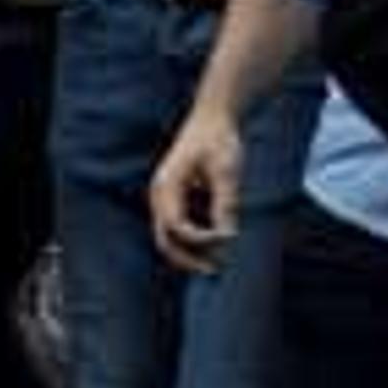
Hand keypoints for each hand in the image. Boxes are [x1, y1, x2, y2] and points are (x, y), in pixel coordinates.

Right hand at [148, 101, 245, 276]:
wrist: (213, 116)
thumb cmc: (219, 138)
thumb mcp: (226, 168)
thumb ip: (225, 202)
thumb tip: (227, 236)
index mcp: (166, 186)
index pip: (175, 226)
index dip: (199, 239)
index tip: (226, 239)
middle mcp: (160, 195)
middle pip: (164, 238)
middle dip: (187, 258)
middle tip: (214, 270)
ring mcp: (165, 197)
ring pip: (169, 236)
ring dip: (190, 251)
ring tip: (217, 263)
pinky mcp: (175, 198)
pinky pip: (179, 226)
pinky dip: (194, 238)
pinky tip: (216, 242)